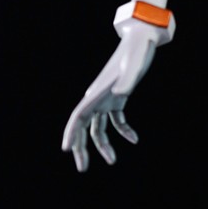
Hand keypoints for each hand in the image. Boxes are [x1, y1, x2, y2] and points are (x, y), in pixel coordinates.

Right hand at [62, 26, 158, 170]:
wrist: (141, 40)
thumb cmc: (137, 51)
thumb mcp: (134, 66)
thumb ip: (127, 80)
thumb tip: (120, 95)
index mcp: (97, 92)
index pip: (78, 117)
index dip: (71, 133)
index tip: (66, 149)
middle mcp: (97, 97)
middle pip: (83, 126)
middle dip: (81, 148)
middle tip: (83, 168)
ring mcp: (106, 98)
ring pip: (98, 127)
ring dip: (103, 145)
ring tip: (112, 162)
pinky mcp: (117, 99)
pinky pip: (116, 120)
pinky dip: (123, 131)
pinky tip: (135, 139)